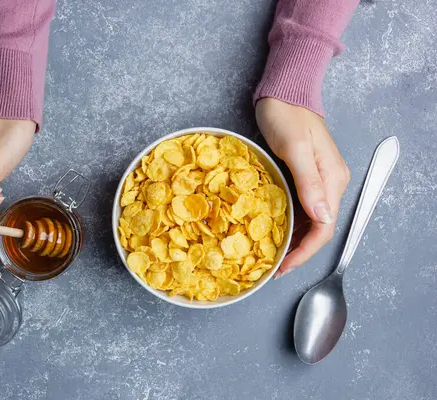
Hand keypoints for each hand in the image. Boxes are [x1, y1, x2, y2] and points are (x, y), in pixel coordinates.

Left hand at [255, 98, 349, 277]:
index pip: (324, 227)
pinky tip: (273, 232)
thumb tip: (322, 217)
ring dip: (293, 240)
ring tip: (271, 255)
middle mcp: (331, 183)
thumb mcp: (293, 148)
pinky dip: (289, 224)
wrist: (284, 94)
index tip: (284, 266)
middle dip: (298, 251)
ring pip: (310, 221)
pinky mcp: (306, 176)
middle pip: (319, 228)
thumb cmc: (286, 116)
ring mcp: (319, 180)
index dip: (305, 251)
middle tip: (273, 266)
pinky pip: (301, 208)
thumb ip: (308, 183)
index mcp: (332, 179)